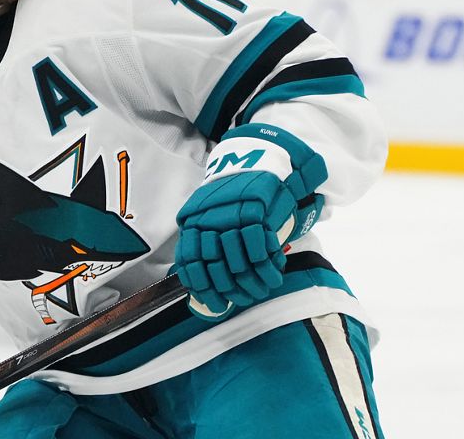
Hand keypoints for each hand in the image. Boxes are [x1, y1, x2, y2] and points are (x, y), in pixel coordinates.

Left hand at [175, 171, 298, 318]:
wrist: (254, 160)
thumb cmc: (232, 195)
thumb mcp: (206, 214)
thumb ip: (200, 243)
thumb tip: (198, 283)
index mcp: (192, 222)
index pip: (191, 264)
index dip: (203, 289)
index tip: (215, 303)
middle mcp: (208, 221)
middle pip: (216, 269)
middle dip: (231, 290)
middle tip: (243, 299)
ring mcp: (231, 218)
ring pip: (239, 264)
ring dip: (252, 283)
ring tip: (260, 291)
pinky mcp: (256, 214)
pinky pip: (261, 250)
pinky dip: (268, 268)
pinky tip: (272, 275)